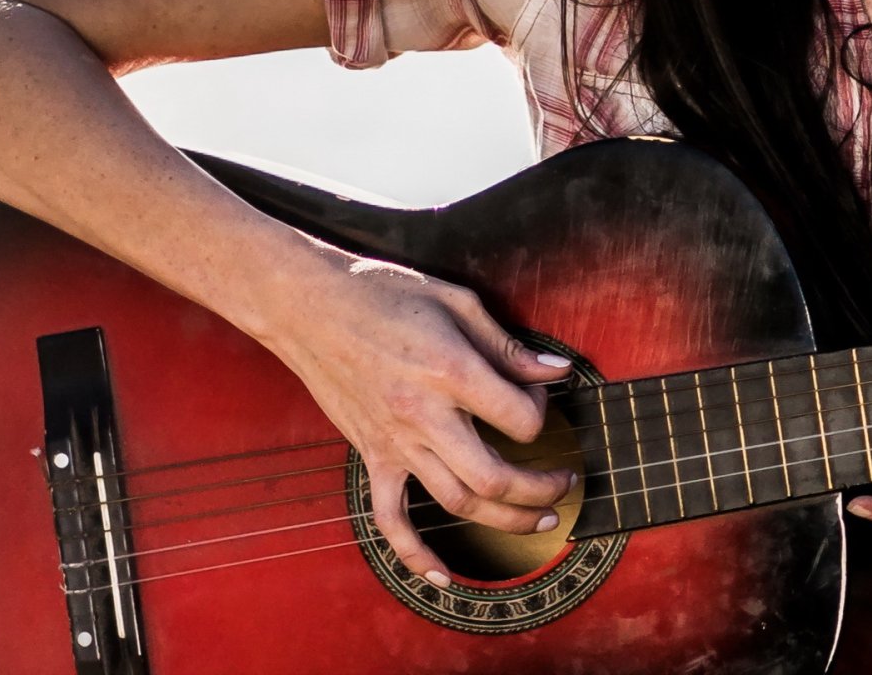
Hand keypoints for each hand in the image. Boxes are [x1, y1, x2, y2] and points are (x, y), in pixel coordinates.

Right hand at [239, 236, 576, 587]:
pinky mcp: (371, 455)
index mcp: (450, 372)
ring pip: (456, 502)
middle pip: (494, 477)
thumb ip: (509, 346)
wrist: (306, 305)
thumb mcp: (457, 302)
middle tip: (565, 484)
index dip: (544, 410)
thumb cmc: (383, 294)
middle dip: (540, 490)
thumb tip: (557, 372)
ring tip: (539, 521)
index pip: (521, 419)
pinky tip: (443, 577)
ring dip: (504, 520)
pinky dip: (416, 554)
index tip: (540, 393)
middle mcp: (423, 416)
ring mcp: (394, 442)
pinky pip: (391, 518)